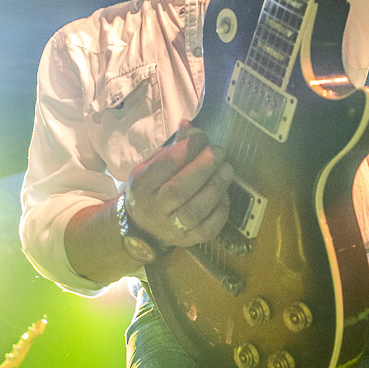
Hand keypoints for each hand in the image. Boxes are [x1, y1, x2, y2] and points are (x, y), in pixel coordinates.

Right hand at [125, 121, 233, 247]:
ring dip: (216, 188)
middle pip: (179, 190)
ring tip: (227, 170)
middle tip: (219, 152)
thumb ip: (174, 147)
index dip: (187, 150)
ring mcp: (170, 228)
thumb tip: (191, 126)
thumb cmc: (152, 188)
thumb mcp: (154, 165)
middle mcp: (152, 209)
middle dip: (203, 168)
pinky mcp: (187, 242)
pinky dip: (220, 211)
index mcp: (140, 185)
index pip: (164, 166)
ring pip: (194, 211)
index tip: (202, 138)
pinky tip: (224, 195)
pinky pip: (207, 230)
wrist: (143, 226)